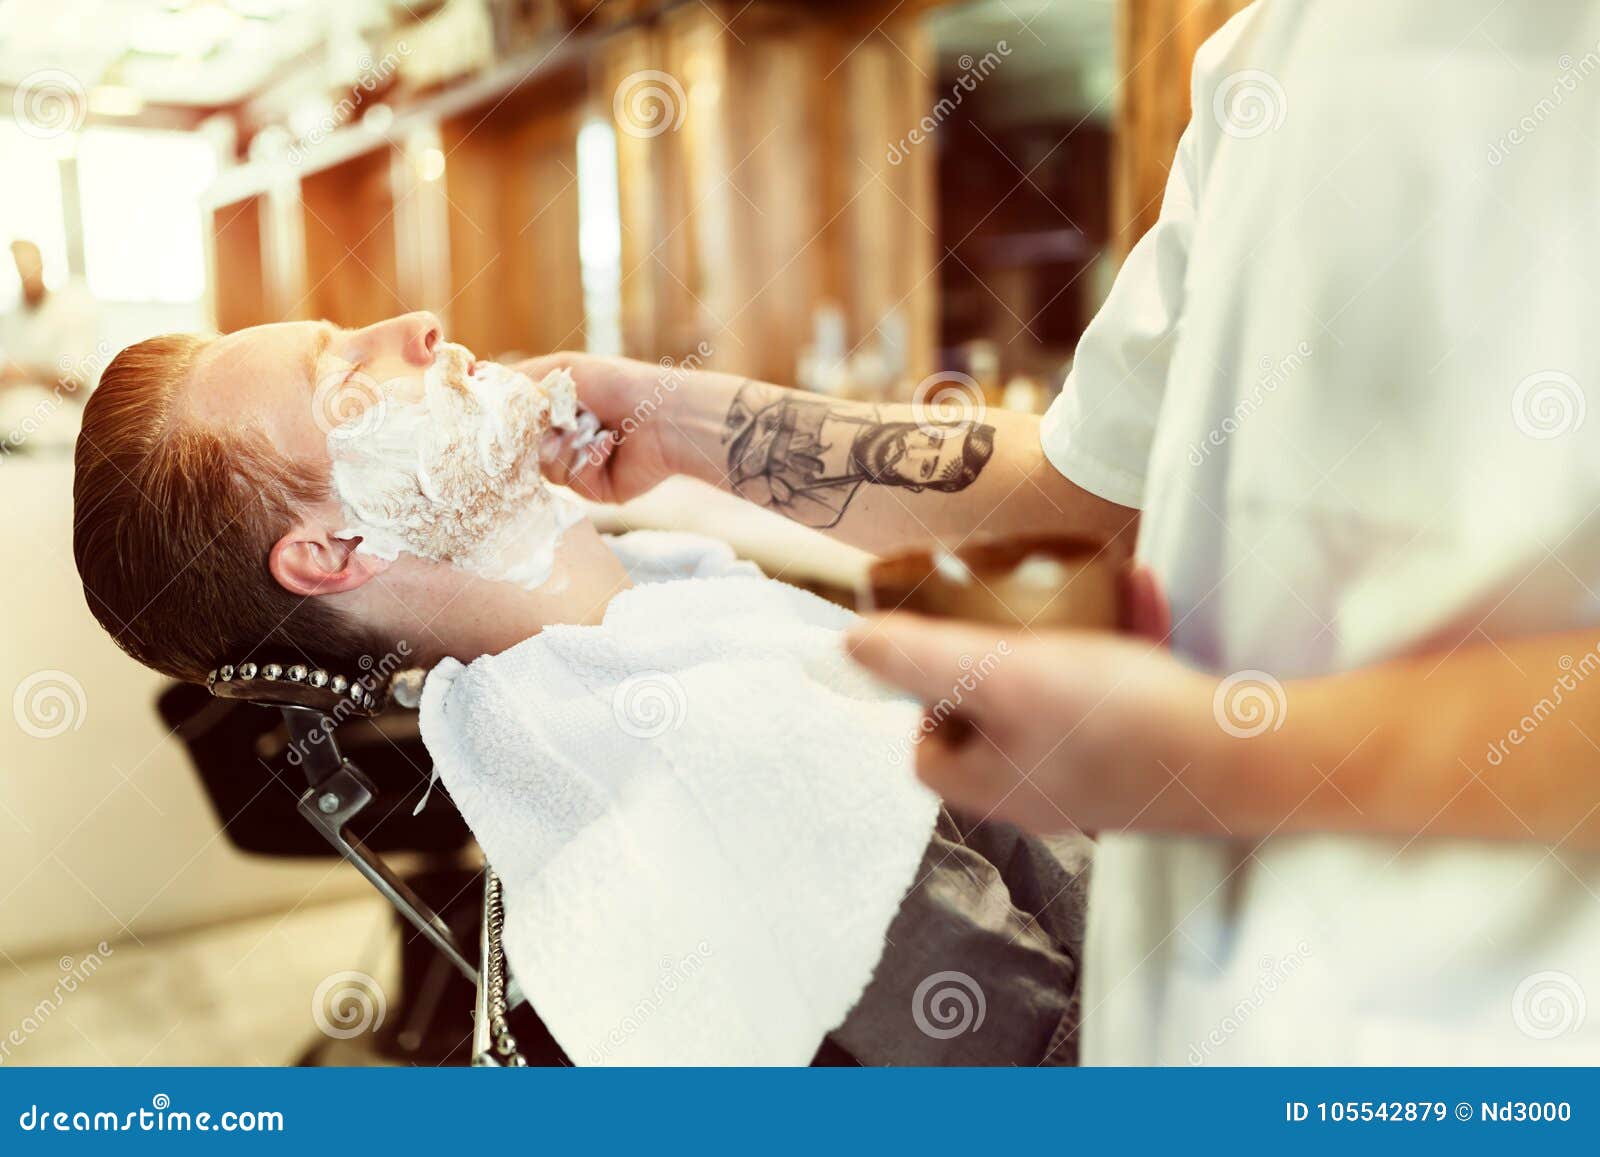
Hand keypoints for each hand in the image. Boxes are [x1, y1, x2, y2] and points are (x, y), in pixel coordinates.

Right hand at [514, 352, 687, 504]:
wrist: (662, 416)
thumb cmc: (615, 385)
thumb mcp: (562, 371)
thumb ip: (519, 380)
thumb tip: (477, 377)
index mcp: (558, 413)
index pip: (516, 425)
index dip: (507, 423)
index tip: (497, 415)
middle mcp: (566, 441)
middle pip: (523, 451)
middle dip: (534, 434)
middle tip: (551, 419)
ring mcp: (579, 467)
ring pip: (544, 469)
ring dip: (565, 445)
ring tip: (591, 427)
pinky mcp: (595, 490)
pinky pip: (572, 481)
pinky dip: (587, 459)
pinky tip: (608, 444)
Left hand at [845, 615, 1217, 834]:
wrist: (1247, 756)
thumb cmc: (1116, 718)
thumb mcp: (1005, 675)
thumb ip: (923, 659)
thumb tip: (848, 645)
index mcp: (992, 783)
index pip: (926, 752)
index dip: (925, 699)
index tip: (954, 644)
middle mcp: (1040, 792)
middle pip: (992, 721)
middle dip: (1004, 656)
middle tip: (1021, 615)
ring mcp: (1097, 779)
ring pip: (1059, 701)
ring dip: (1069, 638)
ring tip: (1089, 590)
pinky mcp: (1148, 759)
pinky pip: (1119, 696)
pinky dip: (1124, 646)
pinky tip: (1141, 594)